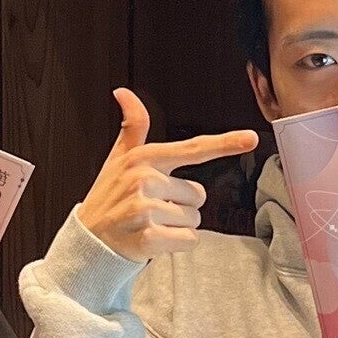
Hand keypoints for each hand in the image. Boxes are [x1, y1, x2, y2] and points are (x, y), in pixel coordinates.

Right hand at [77, 88, 259, 262]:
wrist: (87, 242)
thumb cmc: (108, 199)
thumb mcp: (117, 160)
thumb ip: (131, 127)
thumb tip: (124, 92)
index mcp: (143, 159)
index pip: (192, 149)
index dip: (224, 143)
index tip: (250, 138)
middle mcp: (145, 181)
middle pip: (198, 195)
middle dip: (180, 206)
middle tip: (152, 209)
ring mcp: (146, 209)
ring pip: (194, 220)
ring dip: (177, 227)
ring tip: (150, 224)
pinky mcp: (149, 237)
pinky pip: (189, 240)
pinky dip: (177, 245)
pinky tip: (154, 240)